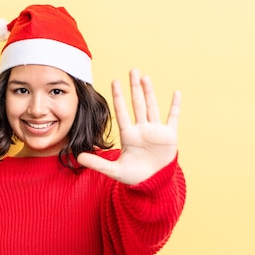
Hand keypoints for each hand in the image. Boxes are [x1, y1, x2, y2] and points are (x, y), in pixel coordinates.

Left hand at [77, 69, 180, 184]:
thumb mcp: (114, 170)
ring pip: (152, 107)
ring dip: (149, 92)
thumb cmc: (134, 177)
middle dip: (134, 88)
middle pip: (137, 104)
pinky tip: (176, 93)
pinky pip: (173, 118)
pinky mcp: (169, 136)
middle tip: (132, 70)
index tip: (115, 82)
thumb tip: (78, 158)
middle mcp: (141, 129)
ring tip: (145, 77)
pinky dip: (175, 106)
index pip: (121, 112)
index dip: (118, 97)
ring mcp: (155, 131)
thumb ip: (97, 163)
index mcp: (128, 135)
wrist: (153, 184)